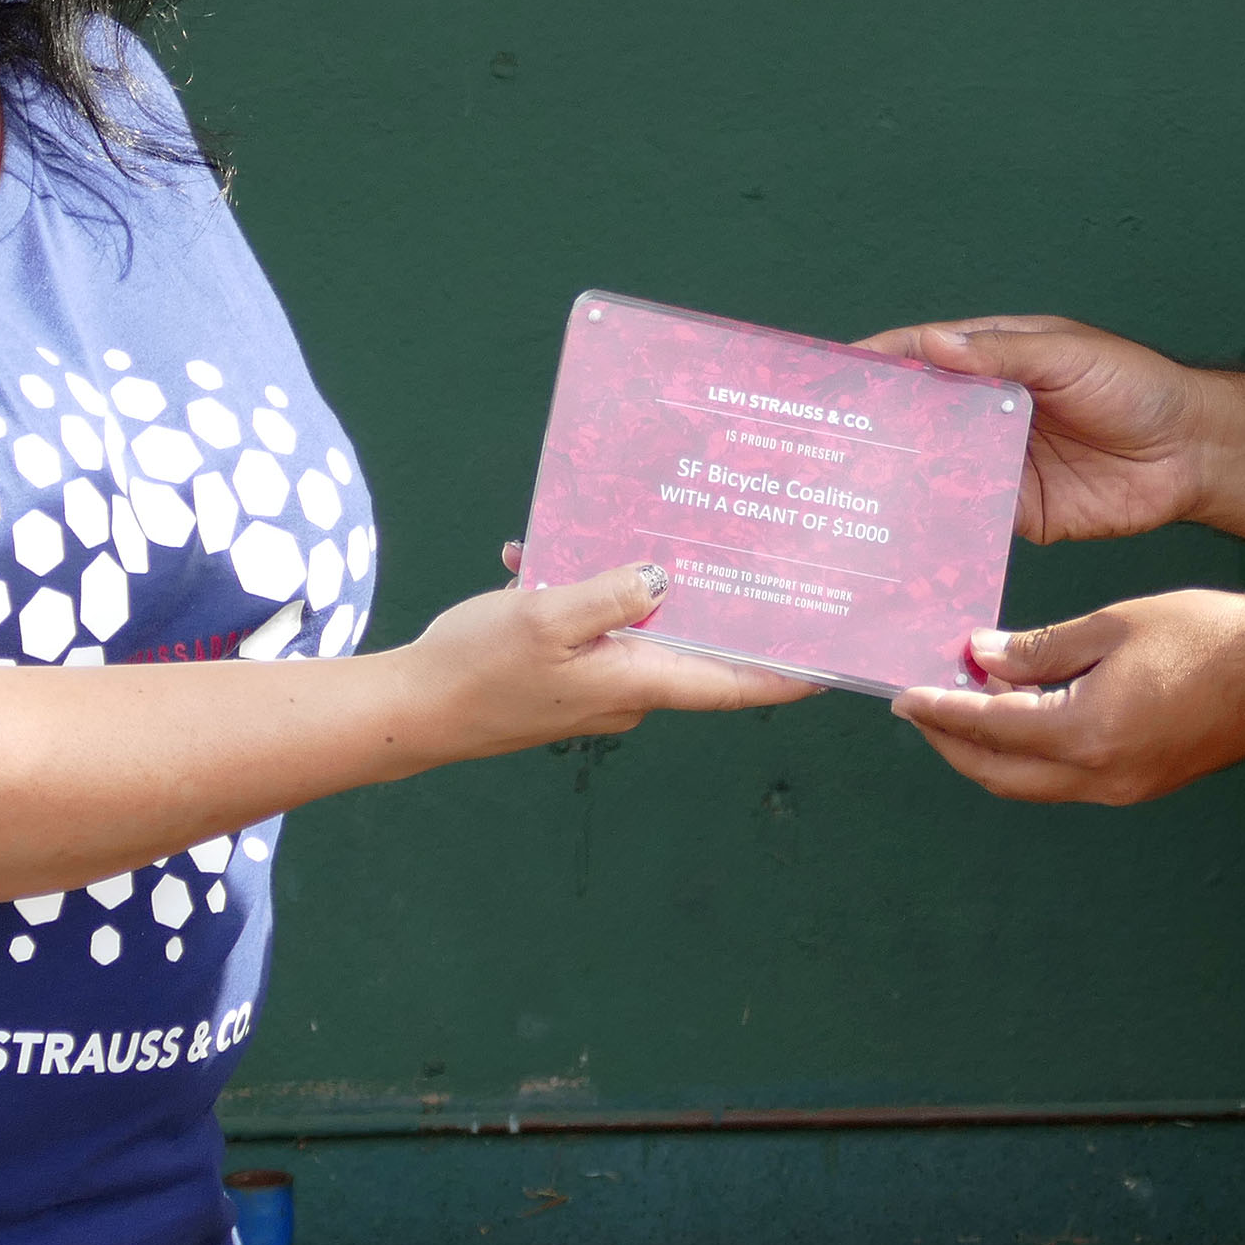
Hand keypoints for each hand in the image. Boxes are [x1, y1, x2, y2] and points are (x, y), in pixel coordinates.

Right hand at [397, 560, 816, 755]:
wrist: (411, 711)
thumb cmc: (479, 668)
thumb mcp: (549, 615)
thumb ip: (613, 593)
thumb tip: (663, 580)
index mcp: (638, 681)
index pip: (733, 684)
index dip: (785, 674)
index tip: (832, 663)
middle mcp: (627, 690)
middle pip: (689, 644)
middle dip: (706, 597)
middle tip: (737, 548)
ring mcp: (594, 688)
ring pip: (631, 625)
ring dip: (618, 583)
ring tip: (597, 532)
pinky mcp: (562, 678)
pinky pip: (586, 628)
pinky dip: (569, 593)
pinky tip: (533, 559)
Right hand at [856, 316, 1212, 542]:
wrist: (1190, 453)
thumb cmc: (1136, 385)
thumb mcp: (1067, 356)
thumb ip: (1002, 354)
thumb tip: (933, 344)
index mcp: (993, 362)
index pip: (921, 357)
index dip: (876, 365)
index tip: (830, 379)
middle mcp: (985, 412)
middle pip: (916, 418)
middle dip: (873, 429)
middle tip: (820, 447)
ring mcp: (998, 463)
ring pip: (934, 471)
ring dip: (898, 481)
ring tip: (845, 496)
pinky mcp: (1017, 511)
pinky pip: (968, 518)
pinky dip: (939, 525)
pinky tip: (905, 536)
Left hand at [891, 590, 1244, 804]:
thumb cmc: (1208, 636)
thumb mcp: (1114, 625)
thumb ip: (1040, 647)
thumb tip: (981, 657)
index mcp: (1087, 734)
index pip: (989, 728)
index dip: (940, 711)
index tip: (905, 695)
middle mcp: (1100, 777)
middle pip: (999, 775)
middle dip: (953, 743)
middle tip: (924, 706)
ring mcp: (1124, 789)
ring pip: (1032, 784)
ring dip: (993, 750)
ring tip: (971, 701)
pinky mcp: (1143, 785)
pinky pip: (1067, 780)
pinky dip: (1034, 753)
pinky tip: (1028, 711)